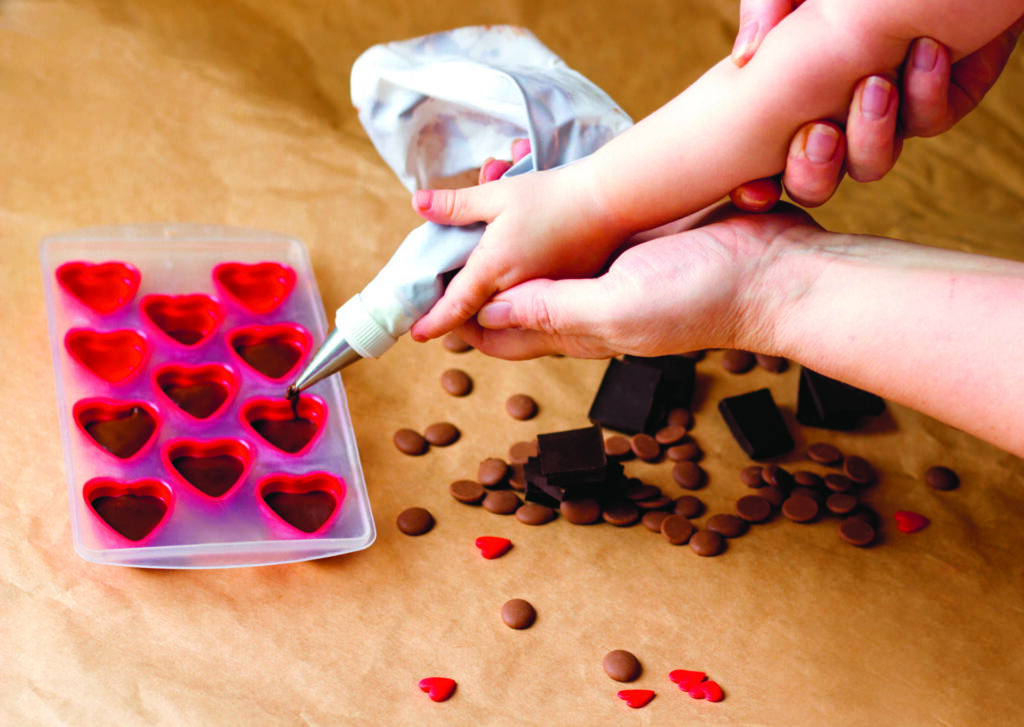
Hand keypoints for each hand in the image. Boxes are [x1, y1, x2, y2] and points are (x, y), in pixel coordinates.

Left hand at [409, 145, 628, 341]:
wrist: (611, 202)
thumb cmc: (555, 195)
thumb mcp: (498, 194)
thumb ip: (457, 206)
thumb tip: (419, 204)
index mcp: (495, 270)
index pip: (456, 306)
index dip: (434, 322)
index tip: (416, 334)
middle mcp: (518, 290)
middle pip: (478, 314)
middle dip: (460, 305)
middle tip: (442, 294)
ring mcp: (543, 296)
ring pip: (505, 309)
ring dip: (488, 296)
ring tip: (477, 274)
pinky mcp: (563, 292)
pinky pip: (531, 303)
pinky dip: (516, 292)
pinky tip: (512, 267)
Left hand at [447, 202, 822, 359]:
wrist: (772, 268)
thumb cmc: (701, 296)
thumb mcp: (618, 307)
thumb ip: (553, 310)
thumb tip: (487, 316)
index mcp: (577, 331)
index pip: (501, 337)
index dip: (459, 321)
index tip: (420, 299)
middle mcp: (586, 306)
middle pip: (513, 301)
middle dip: (473, 282)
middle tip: (436, 246)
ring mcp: (607, 273)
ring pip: (539, 266)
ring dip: (503, 248)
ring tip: (471, 212)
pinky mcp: (628, 245)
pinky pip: (573, 240)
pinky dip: (543, 228)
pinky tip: (530, 202)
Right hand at [729, 1, 1023, 210]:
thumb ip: (765, 9)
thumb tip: (746, 56)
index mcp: (790, 104)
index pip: (761, 171)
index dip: (755, 192)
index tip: (754, 189)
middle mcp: (833, 119)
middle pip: (814, 183)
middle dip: (813, 172)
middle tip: (820, 133)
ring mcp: (884, 117)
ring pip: (871, 164)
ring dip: (872, 136)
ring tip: (876, 83)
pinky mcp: (940, 97)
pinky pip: (932, 120)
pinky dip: (927, 95)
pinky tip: (925, 52)